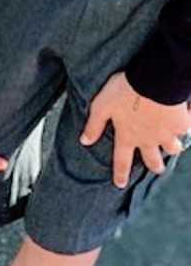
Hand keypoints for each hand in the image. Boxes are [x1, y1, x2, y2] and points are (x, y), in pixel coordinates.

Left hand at [80, 71, 190, 187]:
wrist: (153, 81)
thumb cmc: (124, 91)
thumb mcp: (101, 106)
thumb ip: (94, 125)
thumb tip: (84, 141)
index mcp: (128, 136)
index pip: (121, 160)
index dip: (120, 173)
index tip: (120, 184)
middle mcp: (148, 139)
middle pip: (153, 160)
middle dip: (156, 166)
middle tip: (158, 168)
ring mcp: (167, 133)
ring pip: (173, 148)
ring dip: (173, 147)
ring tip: (174, 146)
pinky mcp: (182, 123)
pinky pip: (187, 128)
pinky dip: (187, 124)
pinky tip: (187, 118)